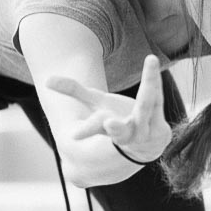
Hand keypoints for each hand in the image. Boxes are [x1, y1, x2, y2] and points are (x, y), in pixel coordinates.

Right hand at [46, 55, 169, 162]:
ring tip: (146, 64)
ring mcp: (148, 129)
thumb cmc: (118, 125)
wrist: (144, 147)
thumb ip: (75, 92)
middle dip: (116, 129)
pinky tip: (151, 63)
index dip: (86, 131)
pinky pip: (158, 98)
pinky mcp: (163, 121)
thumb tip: (47, 81)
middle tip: (109, 123)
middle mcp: (128, 135)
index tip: (75, 136)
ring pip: (146, 107)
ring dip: (147, 88)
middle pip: (121, 131)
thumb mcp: (97, 108)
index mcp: (108, 133)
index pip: (95, 130)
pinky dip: (154, 82)